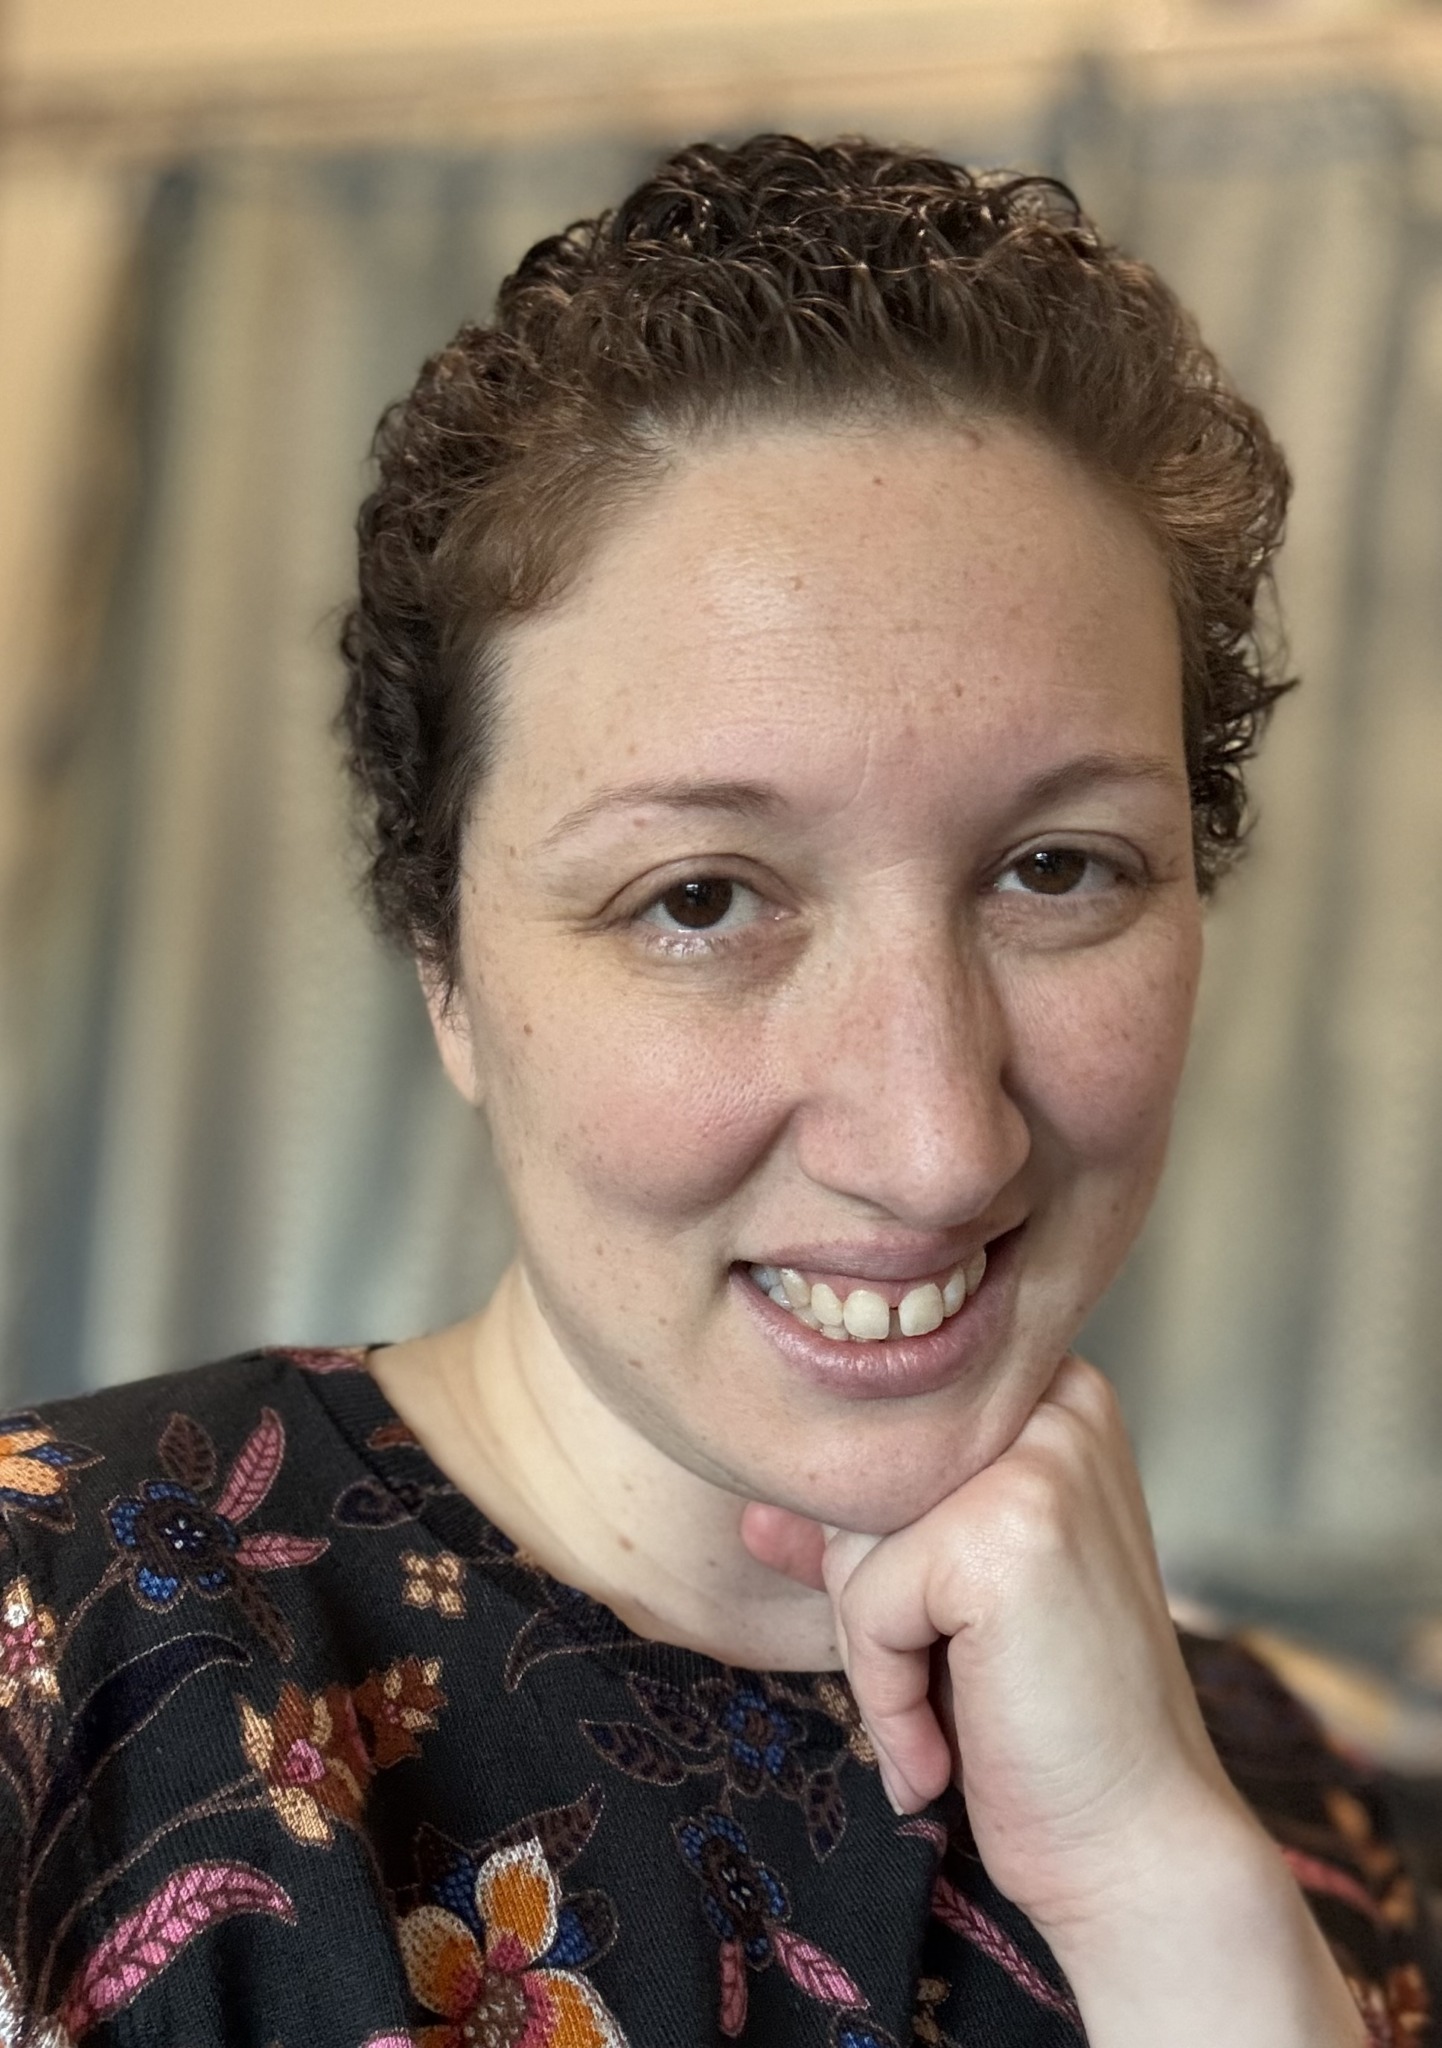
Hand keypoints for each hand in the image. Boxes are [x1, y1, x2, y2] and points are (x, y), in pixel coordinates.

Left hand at [746, 1355, 1237, 1927]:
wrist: (1138, 1847)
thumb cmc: (1048, 1721)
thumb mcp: (949, 1603)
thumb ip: (861, 1540)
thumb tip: (754, 1510)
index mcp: (1053, 1396)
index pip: (882, 1448)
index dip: (886, 1558)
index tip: (957, 1634)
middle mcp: (1056, 1404)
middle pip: (862, 1486)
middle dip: (879, 1603)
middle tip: (965, 1684)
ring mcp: (1037, 1462)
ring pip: (854, 1544)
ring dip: (880, 1655)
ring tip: (962, 1712)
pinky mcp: (1002, 1534)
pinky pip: (865, 1606)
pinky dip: (888, 1698)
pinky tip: (947, 1752)